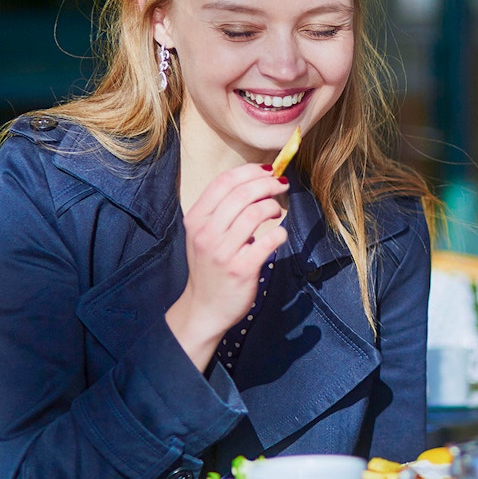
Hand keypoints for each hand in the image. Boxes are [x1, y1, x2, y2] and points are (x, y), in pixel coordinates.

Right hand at [167, 163, 289, 369]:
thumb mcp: (205, 234)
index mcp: (196, 219)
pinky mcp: (240, 269)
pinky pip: (267, 241)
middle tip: (281, 185)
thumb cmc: (210, 266)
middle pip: (242, 193)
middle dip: (268, 184)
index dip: (250, 172)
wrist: (204, 308)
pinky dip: (279, 233)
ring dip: (273, 207)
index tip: (268, 171)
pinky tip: (279, 234)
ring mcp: (222, 252)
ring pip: (254, 213)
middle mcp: (206, 233)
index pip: (223, 182)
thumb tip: (256, 181)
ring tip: (276, 212)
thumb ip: (223, 210)